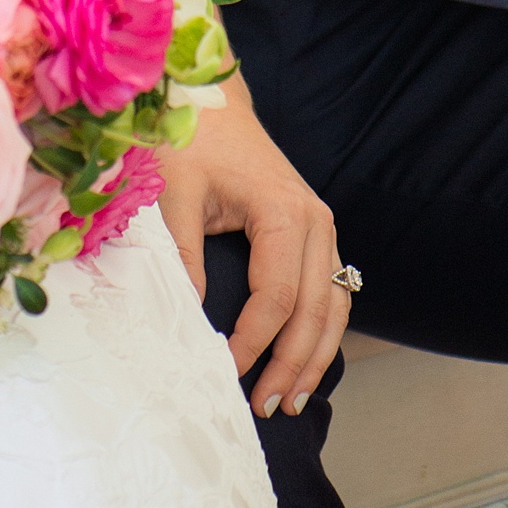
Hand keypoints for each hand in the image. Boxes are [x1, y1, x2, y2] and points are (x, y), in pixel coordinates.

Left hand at [158, 75, 350, 417]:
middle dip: (291, 364)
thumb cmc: (189, 140)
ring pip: (333, 306)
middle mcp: (315, 221)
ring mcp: (321, 227)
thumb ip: (181, 252)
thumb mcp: (174, 191)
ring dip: (315, 357)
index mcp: (283, 210)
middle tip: (264, 407)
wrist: (210, 100)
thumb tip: (188, 316)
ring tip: (289, 401)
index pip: (277, 297)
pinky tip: (303, 362)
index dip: (253, 342)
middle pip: (314, 310)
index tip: (224, 371)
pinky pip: (330, 291)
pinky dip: (321, 331)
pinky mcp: (315, 232)